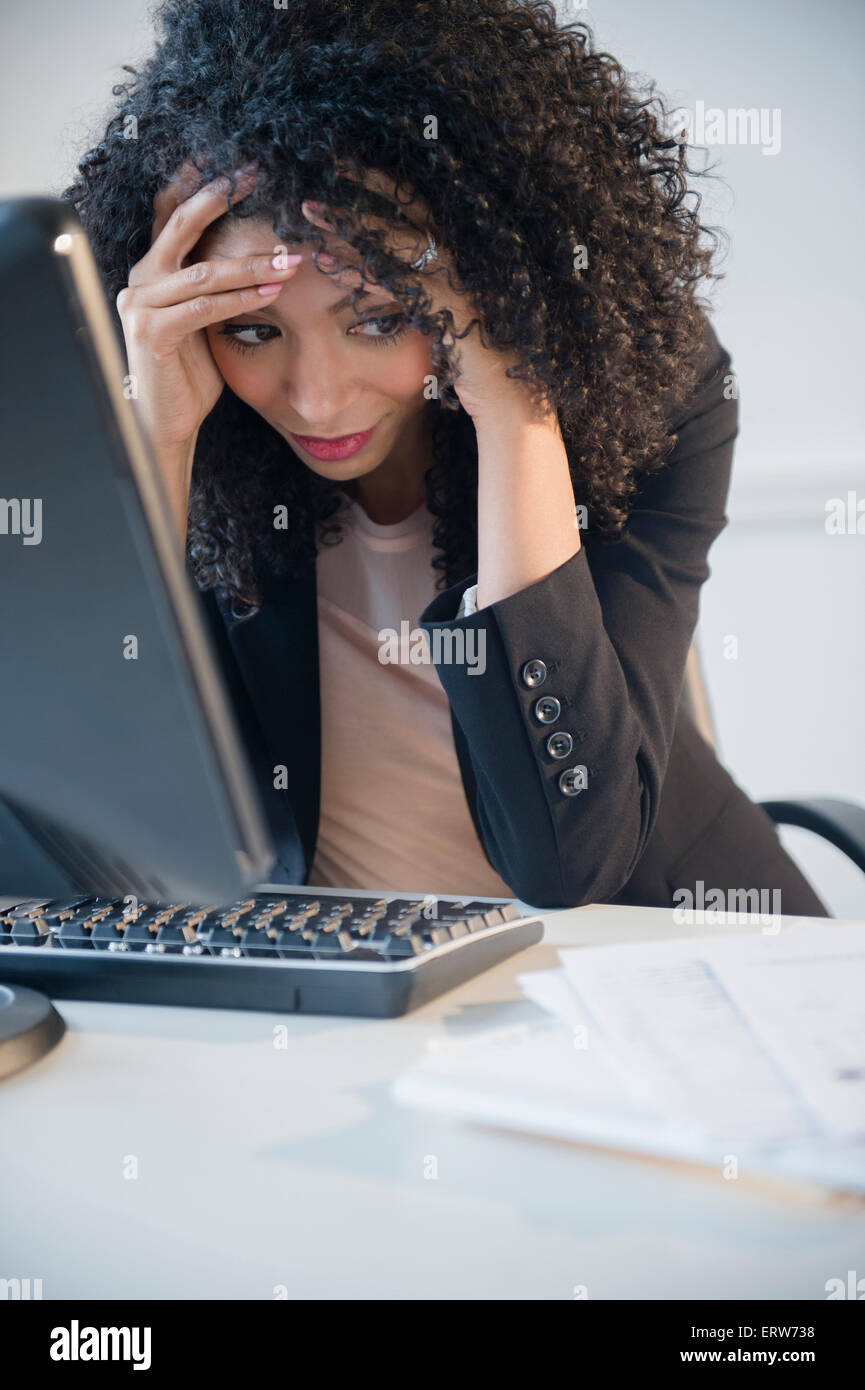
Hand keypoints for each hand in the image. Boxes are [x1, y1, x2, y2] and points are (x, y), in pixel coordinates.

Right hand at [116, 159, 301, 458]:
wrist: (164, 420)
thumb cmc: (187, 372)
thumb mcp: (203, 319)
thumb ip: (213, 288)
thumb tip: (256, 259)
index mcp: (153, 270)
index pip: (172, 213)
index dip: (200, 184)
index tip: (235, 164)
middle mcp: (140, 279)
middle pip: (180, 224)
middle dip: (219, 197)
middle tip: (256, 176)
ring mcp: (141, 303)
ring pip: (203, 272)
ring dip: (251, 263)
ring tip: (290, 258)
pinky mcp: (151, 331)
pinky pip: (204, 307)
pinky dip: (240, 299)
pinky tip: (271, 291)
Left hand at [300, 169, 532, 421]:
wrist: (517, 404)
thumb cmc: (486, 368)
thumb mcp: (458, 320)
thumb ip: (432, 293)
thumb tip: (397, 280)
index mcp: (470, 254)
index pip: (422, 207)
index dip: (383, 185)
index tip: (345, 168)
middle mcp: (469, 257)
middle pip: (407, 212)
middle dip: (361, 193)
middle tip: (316, 180)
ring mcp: (463, 279)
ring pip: (397, 242)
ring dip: (350, 228)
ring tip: (308, 215)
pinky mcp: (454, 308)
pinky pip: (398, 283)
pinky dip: (360, 274)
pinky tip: (328, 267)